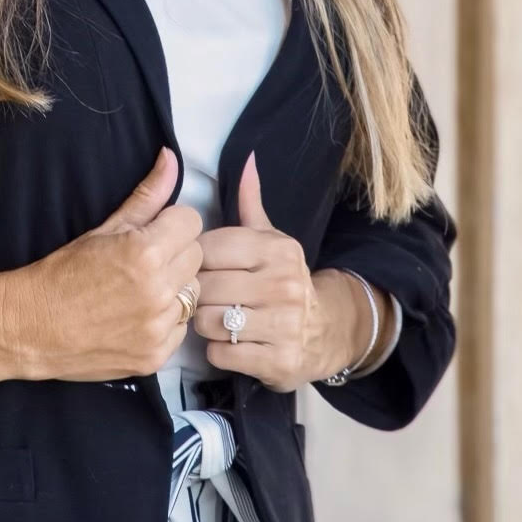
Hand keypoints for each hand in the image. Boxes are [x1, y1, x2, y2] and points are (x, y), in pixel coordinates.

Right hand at [0, 146, 203, 381]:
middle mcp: (158, 292)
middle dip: (175, 252)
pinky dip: (166, 320)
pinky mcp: (156, 356)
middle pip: (196, 257)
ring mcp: (158, 329)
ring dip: (174, 287)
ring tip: (140, 288)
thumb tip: (171, 158)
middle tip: (144, 259)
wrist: (31, 326)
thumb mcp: (104, 228)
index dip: (171, 223)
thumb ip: (147, 195)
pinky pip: (182, 328)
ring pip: (192, 293)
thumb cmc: (64, 271)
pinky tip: (137, 315)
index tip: (152, 231)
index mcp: (146, 253)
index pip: (191, 222)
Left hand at [192, 151, 352, 392]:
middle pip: (205, 287)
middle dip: (198, 295)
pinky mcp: (278, 361)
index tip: (204, 268)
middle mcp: (283, 284)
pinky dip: (218, 351)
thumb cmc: (282, 279)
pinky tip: (231, 344)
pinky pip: (220, 354)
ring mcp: (283, 325)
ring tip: (218, 320)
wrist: (325, 331)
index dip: (196, 260)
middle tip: (208, 298)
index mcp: (276, 249)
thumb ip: (250, 204)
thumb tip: (245, 161)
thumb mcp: (270, 239)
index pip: (209, 248)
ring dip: (205, 325)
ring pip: (208, 322)